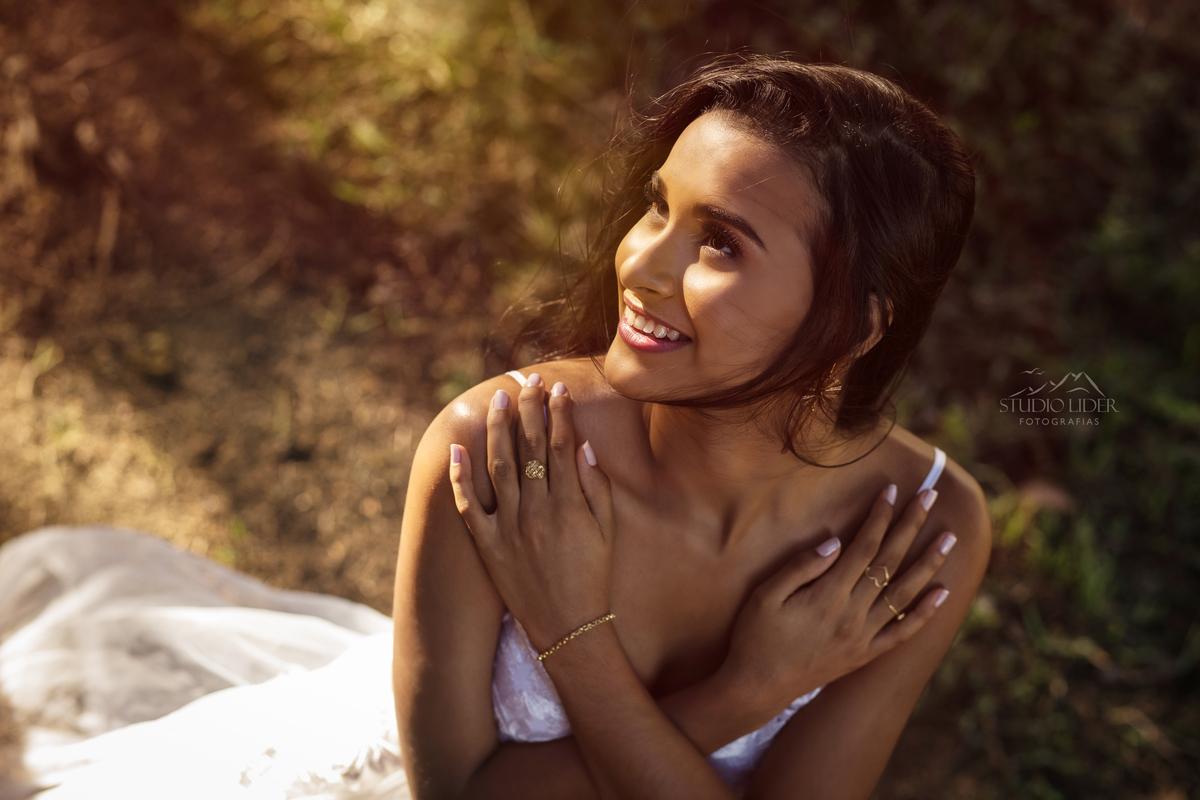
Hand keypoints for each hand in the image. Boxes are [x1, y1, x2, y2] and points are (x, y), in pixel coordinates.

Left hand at [448, 375, 615, 652]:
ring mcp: (509, 528)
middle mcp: (536, 512)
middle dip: (528, 410)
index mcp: (569, 506)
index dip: (559, 414)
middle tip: (527, 380)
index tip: (558, 389)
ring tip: (497, 399)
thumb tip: (583, 447)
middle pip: (530, 448)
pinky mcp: (488, 545)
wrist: (568, 628)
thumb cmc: (593, 578)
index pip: (562, 446)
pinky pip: (468, 506)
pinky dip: (460, 477)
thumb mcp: (607, 532)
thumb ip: (597, 488)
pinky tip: (457, 448)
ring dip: (497, 429)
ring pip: (498, 467)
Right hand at [716, 484, 956, 715]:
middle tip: (931, 497)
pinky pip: (903, 633)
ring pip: (904, 594)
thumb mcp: (765, 595)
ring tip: (950, 538)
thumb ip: (801, 566)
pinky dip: (925, 613)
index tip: (892, 491)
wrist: (757, 688)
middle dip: (911, 526)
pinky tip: (941, 593)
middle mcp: (852, 615)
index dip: (880, 516)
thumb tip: (836, 541)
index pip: (863, 547)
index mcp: (828, 595)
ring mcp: (862, 636)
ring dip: (929, 563)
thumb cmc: (754, 636)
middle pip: (890, 562)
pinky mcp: (864, 654)